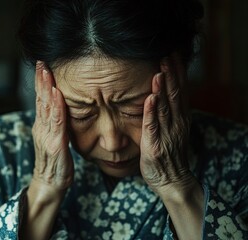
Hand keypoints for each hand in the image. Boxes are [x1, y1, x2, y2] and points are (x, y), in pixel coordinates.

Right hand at [31, 61, 73, 196]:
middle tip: (41, 62)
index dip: (40, 82)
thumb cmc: (55, 161)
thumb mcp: (54, 138)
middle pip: (41, 100)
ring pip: (46, 108)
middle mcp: (41, 128)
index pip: (41, 100)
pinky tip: (57, 94)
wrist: (50, 183)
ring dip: (46, 89)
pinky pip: (56, 123)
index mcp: (42, 126)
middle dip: (41, 80)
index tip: (42, 65)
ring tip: (47, 72)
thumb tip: (60, 107)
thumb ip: (55, 123)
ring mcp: (46, 136)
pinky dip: (56, 107)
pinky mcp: (55, 145)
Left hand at [140, 56, 193, 198]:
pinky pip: (153, 126)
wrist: (172, 180)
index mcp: (180, 118)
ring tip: (160, 70)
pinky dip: (152, 112)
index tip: (173, 53)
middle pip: (174, 94)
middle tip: (167, 53)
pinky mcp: (155, 145)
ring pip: (165, 107)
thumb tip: (163, 92)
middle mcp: (176, 123)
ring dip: (163, 88)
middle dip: (171, 73)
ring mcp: (167, 134)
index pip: (180, 90)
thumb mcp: (173, 129)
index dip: (177, 72)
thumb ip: (169, 111)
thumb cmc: (169, 153)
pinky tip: (151, 98)